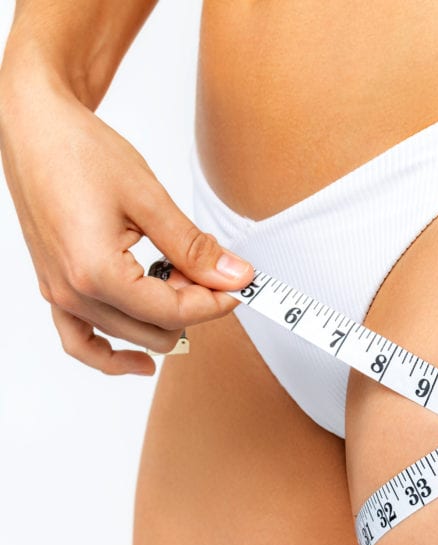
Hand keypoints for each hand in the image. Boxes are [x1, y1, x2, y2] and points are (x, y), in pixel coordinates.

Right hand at [0, 72, 252, 374]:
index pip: (173, 313)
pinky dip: (113, 354)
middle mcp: (72, 293)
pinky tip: (142, 359)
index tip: (242, 284)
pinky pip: (81, 342)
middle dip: (194, 307)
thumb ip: (193, 246)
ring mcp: (59, 295)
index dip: (217, 302)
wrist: (33, 129)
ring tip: (184, 280)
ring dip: (164, 320)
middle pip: (155, 331)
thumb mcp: (149, 198)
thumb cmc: (79, 152)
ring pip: (128, 337)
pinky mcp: (55, 289)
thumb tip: (234, 275)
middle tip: (214, 271)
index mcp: (96, 272)